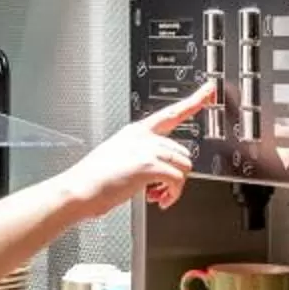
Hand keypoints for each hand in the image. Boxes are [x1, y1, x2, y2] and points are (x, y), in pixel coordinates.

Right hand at [61, 81, 211, 215]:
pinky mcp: (149, 165)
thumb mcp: (118, 155)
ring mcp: (147, 149)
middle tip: (160, 189)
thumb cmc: (94, 179)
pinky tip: (159, 200)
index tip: (209, 89)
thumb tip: (160, 168)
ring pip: (184, 166)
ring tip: (156, 195)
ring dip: (175, 187)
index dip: (194, 100)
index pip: (171, 112)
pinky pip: (177, 181)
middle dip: (176, 174)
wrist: (79, 190)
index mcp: (137, 131)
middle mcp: (143, 136)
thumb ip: (141, 154)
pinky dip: (173, 195)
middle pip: (183, 152)